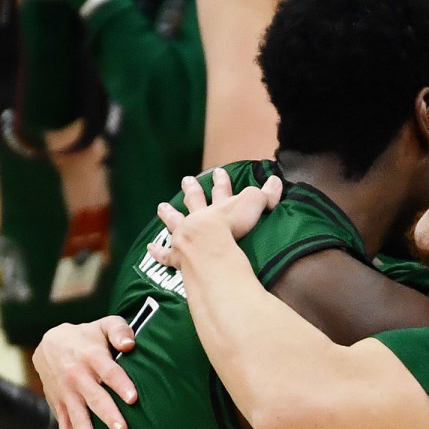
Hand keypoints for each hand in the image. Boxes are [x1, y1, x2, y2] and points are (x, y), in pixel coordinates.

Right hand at [32, 315, 136, 428]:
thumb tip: (130, 344)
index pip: (109, 372)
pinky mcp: (60, 408)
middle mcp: (77, 378)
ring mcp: (67, 396)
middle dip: (107, 415)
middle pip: (95, 398)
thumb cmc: (88, 336)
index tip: (133, 398)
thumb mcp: (104, 325)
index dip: (121, 384)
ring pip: (77, 418)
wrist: (50, 343)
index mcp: (91, 357)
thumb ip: (120, 330)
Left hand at [149, 171, 282, 272]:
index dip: (222, 181)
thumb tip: (277, 181)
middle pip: (194, 201)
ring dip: (170, 215)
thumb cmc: (233, 226)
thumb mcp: (255, 205)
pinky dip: (159, 252)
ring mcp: (186, 236)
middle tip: (187, 180)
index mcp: (218, 208)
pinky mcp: (179, 256)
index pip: (222, 191)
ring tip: (162, 207)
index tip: (219, 171)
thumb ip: (265, 194)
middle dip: (192, 190)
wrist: (209, 245)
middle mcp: (199, 218)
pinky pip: (166, 254)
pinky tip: (151, 248)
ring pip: (175, 222)